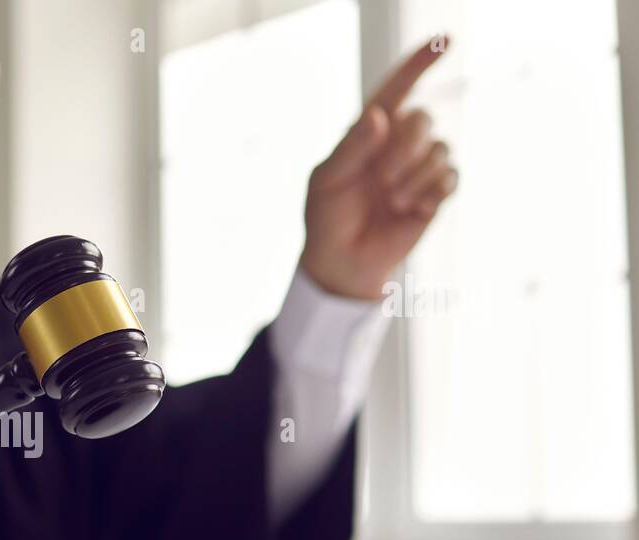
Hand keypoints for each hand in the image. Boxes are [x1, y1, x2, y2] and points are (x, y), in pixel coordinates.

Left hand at [299, 36, 458, 300]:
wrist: (341, 261)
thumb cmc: (327, 217)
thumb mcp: (326, 182)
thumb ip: (351, 148)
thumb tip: (379, 116)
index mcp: (369, 133)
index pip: (397, 88)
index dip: (419, 63)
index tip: (445, 40)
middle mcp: (398, 144)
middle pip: (423, 118)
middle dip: (405, 148)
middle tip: (383, 180)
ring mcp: (419, 167)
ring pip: (440, 148)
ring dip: (415, 176)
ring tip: (392, 202)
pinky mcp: (436, 193)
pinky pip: (451, 177)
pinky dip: (432, 191)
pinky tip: (412, 209)